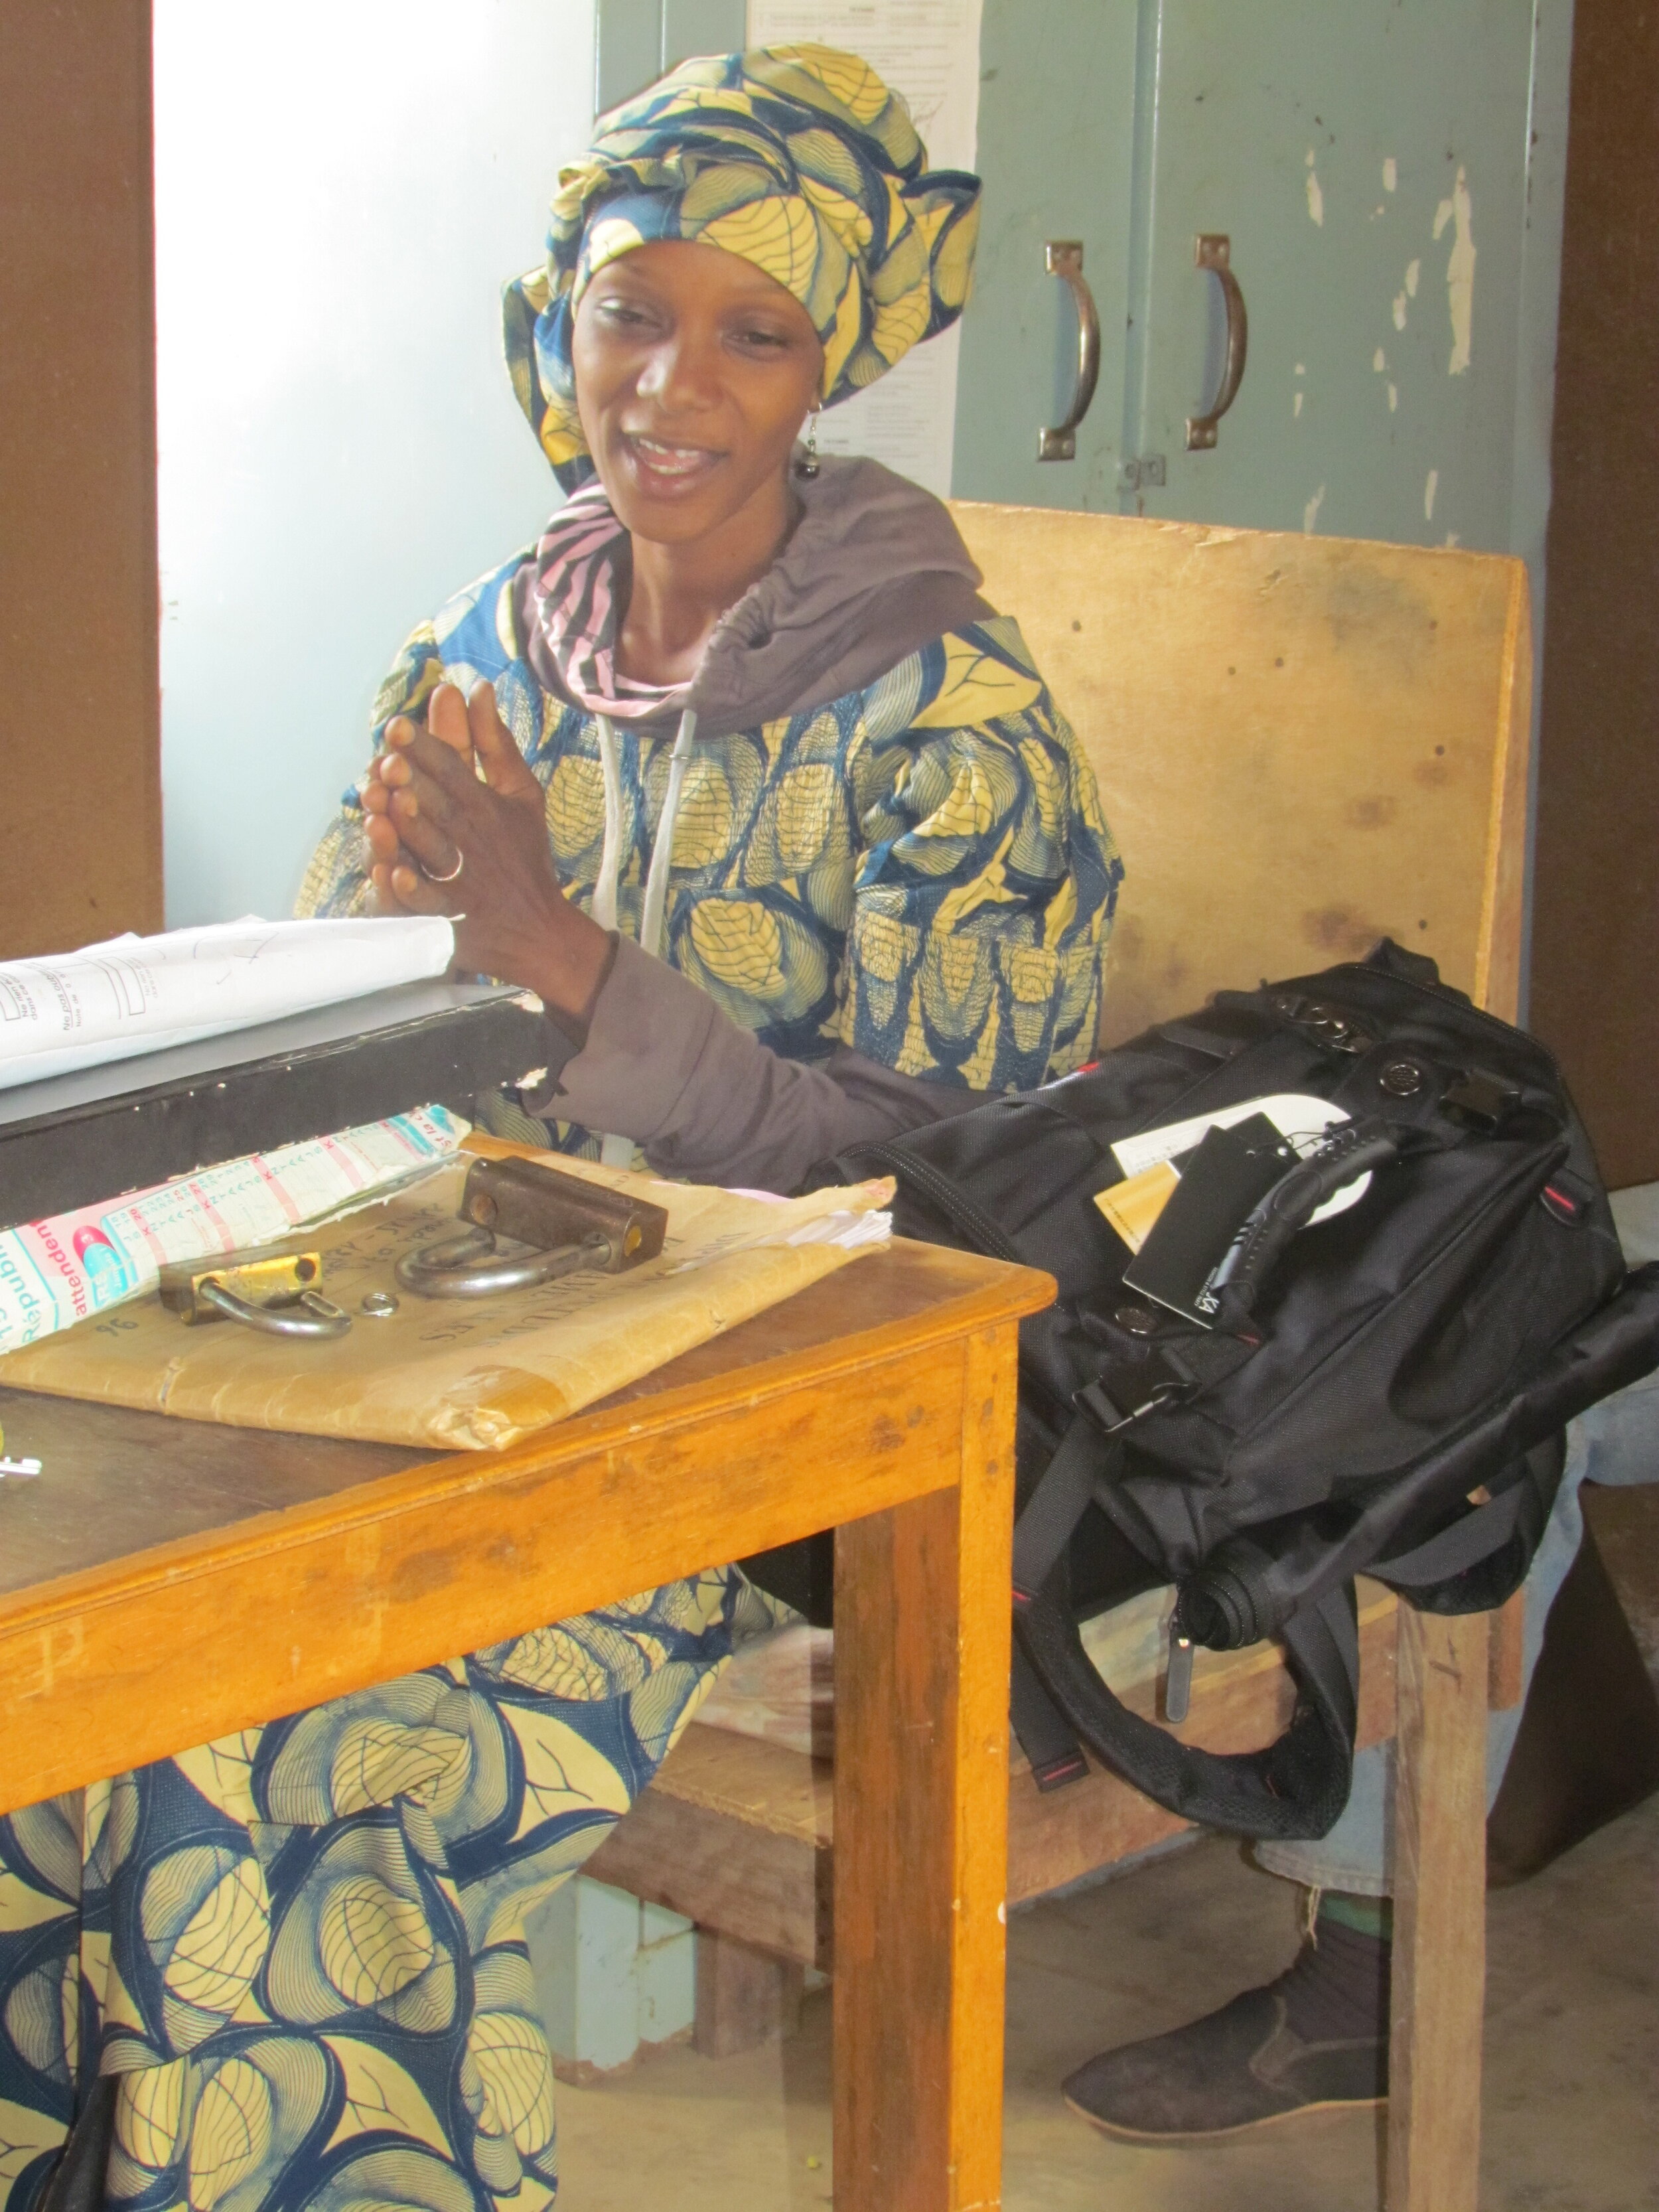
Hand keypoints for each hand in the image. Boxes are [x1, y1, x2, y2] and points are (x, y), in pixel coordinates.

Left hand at [361, 680, 611, 1023]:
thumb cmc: (522, 855)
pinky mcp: (449, 915)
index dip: (425, 748)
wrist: (538, 929)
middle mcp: (470, 838)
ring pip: (429, 848)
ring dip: (406, 826)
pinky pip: (430, 903)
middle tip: (387, 759)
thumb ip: (496, 743)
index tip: (397, 726)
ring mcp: (459, 878)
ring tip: (381, 802)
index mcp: (485, 806)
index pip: (453, 770)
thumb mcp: (520, 794)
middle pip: (438, 805)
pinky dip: (412, 889)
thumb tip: (478, 687)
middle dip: (413, 781)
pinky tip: (392, 872)